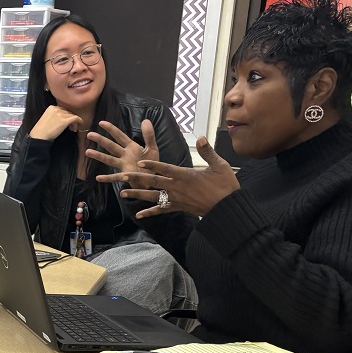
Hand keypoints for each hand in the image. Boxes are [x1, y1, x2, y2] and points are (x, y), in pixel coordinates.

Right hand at [29, 106, 84, 140]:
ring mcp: (61, 114)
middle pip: (67, 112)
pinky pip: (75, 118)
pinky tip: (79, 125)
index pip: (62, 109)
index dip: (65, 116)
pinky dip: (79, 121)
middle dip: (70, 119)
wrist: (39, 135)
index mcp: (51, 107)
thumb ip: (54, 115)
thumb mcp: (46, 118)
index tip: (66, 122)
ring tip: (72, 129)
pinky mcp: (64, 121)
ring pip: (72, 115)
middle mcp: (56, 109)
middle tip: (70, 127)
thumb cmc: (41, 130)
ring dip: (74, 122)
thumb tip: (62, 118)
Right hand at [86, 119, 158, 174]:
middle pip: (111, 146)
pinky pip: (115, 177)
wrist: (154, 179)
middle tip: (89, 135)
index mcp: (131, 147)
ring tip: (87, 152)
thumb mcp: (152, 148)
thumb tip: (145, 120)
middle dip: (101, 140)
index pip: (120, 136)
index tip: (101, 122)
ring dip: (99, 156)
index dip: (111, 129)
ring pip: (109, 159)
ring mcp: (124, 165)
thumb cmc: (152, 164)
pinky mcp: (126, 176)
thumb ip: (149, 135)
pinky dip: (107, 178)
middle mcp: (125, 155)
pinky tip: (98, 178)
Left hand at [110, 137, 239, 217]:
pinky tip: (139, 215)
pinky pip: (161, 210)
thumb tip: (201, 137)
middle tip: (123, 175)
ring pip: (153, 196)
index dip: (152, 164)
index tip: (139, 160)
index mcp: (185, 175)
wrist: (228, 208)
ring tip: (123, 193)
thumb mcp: (220, 166)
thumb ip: (208, 151)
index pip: (165, 168)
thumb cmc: (225, 186)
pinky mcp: (178, 207)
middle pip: (154, 181)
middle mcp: (177, 187)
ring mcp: (176, 198)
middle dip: (137, 178)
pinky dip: (150, 212)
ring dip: (137, 194)